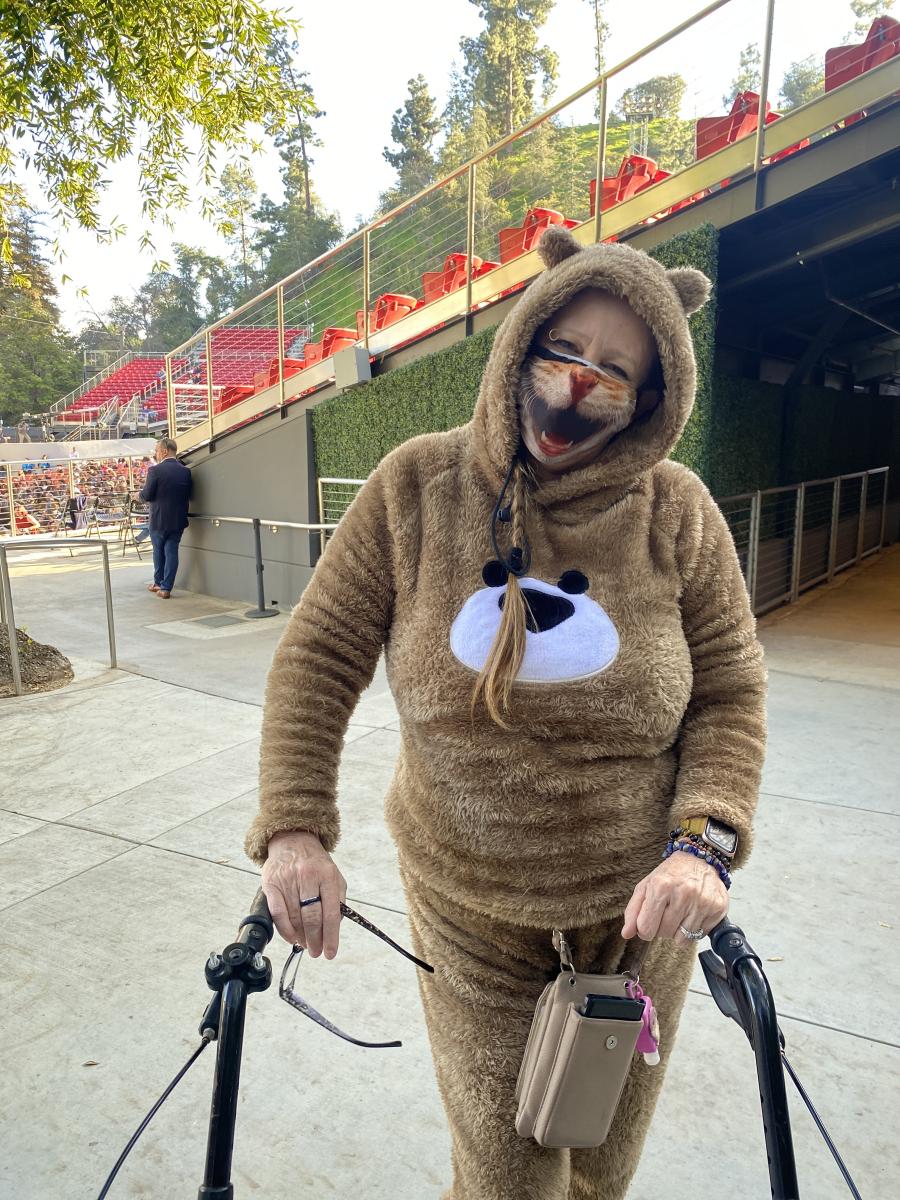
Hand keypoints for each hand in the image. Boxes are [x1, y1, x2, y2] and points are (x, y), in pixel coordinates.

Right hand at [261, 831, 346, 958]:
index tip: (330, 952)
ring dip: (300, 937)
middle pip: (312, 918)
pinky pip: (278, 913)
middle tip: (316, 952)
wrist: (293, 840)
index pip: (330, 912)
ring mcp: (288, 880)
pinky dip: (285, 930)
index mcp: (327, 876)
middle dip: (315, 940)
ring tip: (305, 945)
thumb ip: (338, 900)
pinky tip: (291, 937)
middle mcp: (308, 877)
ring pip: (294, 918)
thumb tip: (335, 927)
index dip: (331, 936)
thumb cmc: (315, 862)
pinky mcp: (271, 883)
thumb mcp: (334, 875)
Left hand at [621, 851, 727, 946]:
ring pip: (682, 939)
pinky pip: (699, 935)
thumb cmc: (671, 874)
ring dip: (678, 930)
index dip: (645, 929)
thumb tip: (626, 933)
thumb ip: (633, 911)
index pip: (646, 928)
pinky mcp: (717, 908)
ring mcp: (702, 902)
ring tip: (681, 911)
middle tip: (667, 912)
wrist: (699, 858)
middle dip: (662, 928)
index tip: (649, 922)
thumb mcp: (646, 886)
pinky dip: (694, 928)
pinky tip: (694, 912)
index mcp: (661, 886)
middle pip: (664, 934)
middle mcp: (683, 894)